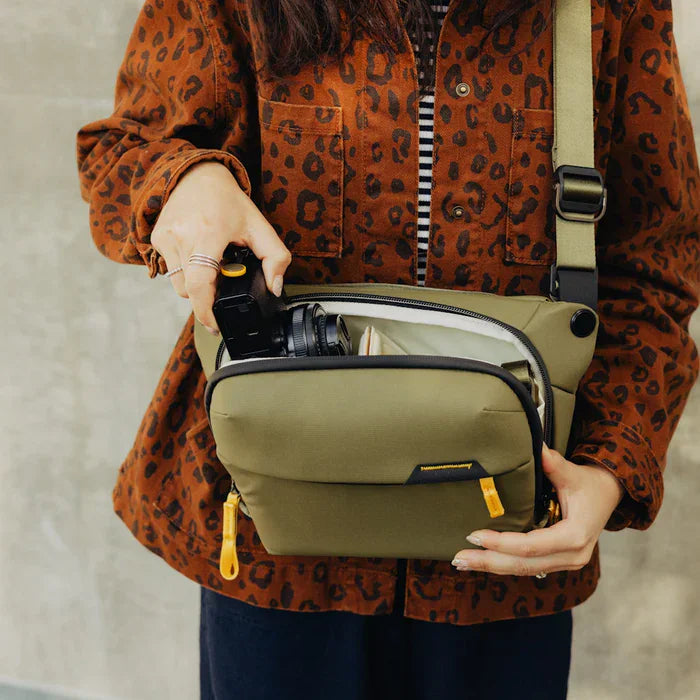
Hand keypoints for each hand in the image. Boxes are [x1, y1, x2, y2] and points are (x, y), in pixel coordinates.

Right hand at [151, 161, 291, 333]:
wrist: (197, 174)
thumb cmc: (228, 201)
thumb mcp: (259, 226)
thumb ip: (275, 258)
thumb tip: (274, 287)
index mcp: (208, 233)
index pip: (200, 284)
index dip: (206, 311)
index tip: (215, 324)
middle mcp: (181, 236)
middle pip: (189, 291)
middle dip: (206, 298)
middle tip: (222, 289)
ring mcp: (165, 238)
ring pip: (178, 284)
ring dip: (196, 286)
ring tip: (211, 267)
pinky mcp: (156, 238)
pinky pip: (170, 270)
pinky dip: (186, 272)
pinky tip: (199, 257)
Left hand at [451, 443, 624, 576]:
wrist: (609, 494)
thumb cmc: (589, 483)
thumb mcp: (573, 472)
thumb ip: (554, 464)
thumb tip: (537, 447)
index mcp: (575, 536)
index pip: (530, 545)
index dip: (501, 542)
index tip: (474, 535)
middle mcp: (572, 556)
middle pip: (523, 565)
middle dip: (489, 562)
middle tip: (458, 558)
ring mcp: (567, 562)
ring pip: (524, 569)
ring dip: (493, 566)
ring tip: (463, 562)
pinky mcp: (559, 561)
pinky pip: (529, 566)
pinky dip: (505, 563)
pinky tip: (483, 560)